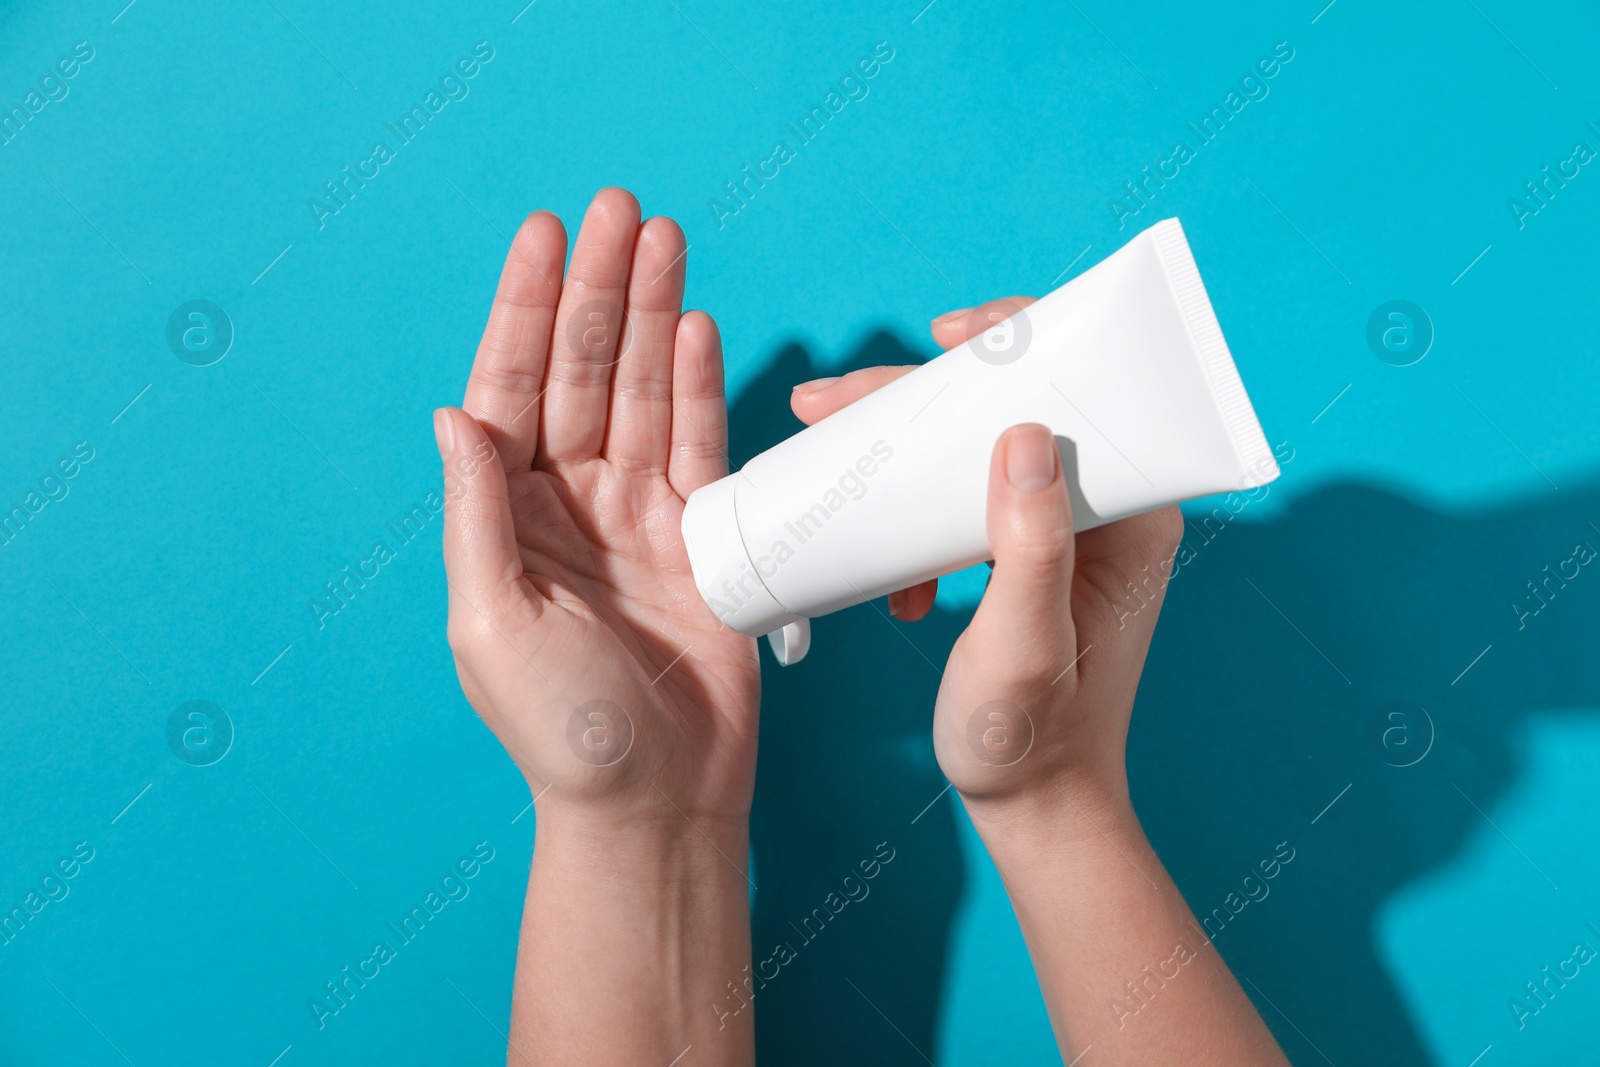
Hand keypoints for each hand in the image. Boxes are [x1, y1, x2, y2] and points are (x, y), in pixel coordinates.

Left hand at [436, 188, 758, 825]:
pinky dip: (702, 386)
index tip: (546, 233)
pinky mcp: (701, 537)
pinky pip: (701, 445)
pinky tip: (698, 327)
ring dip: (654, 316)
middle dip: (599, 290)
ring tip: (666, 239)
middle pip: (584, 373)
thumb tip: (451, 415)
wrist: (657, 801)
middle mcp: (568, 504)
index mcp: (504, 517)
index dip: (526, 308)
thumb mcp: (491, 621)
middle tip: (623, 208)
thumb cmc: (564, 730)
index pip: (511, 388)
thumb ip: (475, 513)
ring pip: (646, 393)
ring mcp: (638, 516)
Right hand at [790, 297, 1182, 812]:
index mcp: (1133, 519)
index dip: (1020, 342)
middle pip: (1011, 409)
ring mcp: (1063, 531)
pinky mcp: (1025, 555)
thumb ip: (1031, 549)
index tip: (943, 337)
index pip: (1087, 389)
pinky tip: (893, 583)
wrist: (1031, 807)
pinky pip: (961, 502)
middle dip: (916, 399)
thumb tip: (1024, 432)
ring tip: (826, 457)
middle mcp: (1106, 511)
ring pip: (975, 451)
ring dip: (901, 456)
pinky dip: (911, 520)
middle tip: (828, 402)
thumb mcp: (1024, 650)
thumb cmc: (1032, 742)